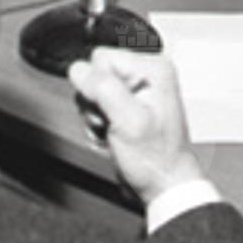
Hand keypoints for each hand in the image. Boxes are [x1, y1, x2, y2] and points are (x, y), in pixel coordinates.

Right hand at [68, 49, 206, 206]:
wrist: (162, 185)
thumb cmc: (157, 159)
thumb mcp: (129, 121)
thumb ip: (103, 89)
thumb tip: (79, 69)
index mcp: (153, 69)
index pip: (101, 57)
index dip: (98, 86)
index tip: (111, 109)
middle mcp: (146, 75)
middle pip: (94, 75)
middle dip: (95, 103)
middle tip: (113, 124)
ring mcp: (135, 92)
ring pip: (91, 92)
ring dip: (95, 116)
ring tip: (114, 131)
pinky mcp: (125, 107)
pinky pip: (95, 107)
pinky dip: (98, 124)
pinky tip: (113, 135)